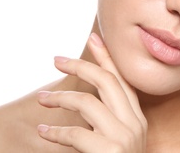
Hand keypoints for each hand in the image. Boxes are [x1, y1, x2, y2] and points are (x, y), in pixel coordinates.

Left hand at [37, 33, 147, 151]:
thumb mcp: (120, 140)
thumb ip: (109, 120)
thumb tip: (84, 101)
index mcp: (137, 119)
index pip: (122, 80)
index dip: (106, 57)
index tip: (93, 38)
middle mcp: (134, 124)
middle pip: (107, 81)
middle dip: (80, 66)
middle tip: (57, 60)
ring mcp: (124, 136)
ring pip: (87, 102)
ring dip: (59, 98)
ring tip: (42, 100)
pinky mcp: (111, 151)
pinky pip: (75, 133)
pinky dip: (55, 131)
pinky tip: (43, 131)